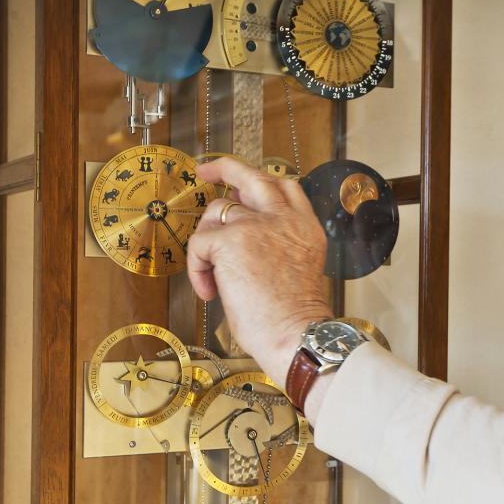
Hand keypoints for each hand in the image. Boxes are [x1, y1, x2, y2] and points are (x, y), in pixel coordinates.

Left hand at [186, 157, 331, 388]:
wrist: (295, 334)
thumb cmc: (293, 318)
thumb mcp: (295, 268)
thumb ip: (275, 244)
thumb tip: (236, 234)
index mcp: (306, 228)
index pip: (285, 188)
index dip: (260, 182)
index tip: (241, 185)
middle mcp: (286, 219)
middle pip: (253, 177)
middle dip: (226, 169)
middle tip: (206, 172)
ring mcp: (259, 225)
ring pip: (217, 213)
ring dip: (207, 242)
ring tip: (214, 277)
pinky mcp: (232, 239)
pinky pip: (199, 244)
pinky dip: (197, 268)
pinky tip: (211, 292)